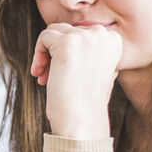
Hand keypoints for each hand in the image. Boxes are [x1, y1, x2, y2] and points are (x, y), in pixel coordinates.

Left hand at [30, 23, 121, 138]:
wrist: (81, 121)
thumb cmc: (85, 100)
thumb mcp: (96, 68)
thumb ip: (89, 49)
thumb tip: (71, 35)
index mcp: (113, 40)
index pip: (82, 31)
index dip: (68, 51)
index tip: (64, 71)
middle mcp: (103, 35)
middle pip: (66, 30)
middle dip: (54, 53)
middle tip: (48, 77)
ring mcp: (86, 37)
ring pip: (53, 32)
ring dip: (45, 54)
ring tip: (44, 76)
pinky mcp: (67, 43)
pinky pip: (44, 37)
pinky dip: (38, 55)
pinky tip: (41, 74)